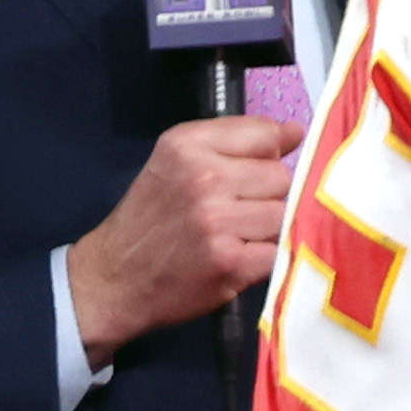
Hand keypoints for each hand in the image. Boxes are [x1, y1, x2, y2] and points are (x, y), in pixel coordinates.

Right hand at [71, 112, 304, 355]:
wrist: (114, 278)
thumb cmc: (150, 218)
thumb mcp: (178, 162)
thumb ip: (236, 142)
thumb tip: (295, 132)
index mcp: (188, 144)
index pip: (265, 134)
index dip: (267, 156)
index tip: (250, 174)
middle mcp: (203, 177)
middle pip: (280, 176)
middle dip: (267, 195)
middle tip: (236, 212)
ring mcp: (218, 221)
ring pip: (284, 213)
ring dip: (268, 229)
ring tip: (237, 237)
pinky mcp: (231, 262)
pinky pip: (279, 250)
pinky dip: (265, 258)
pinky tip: (239, 259)